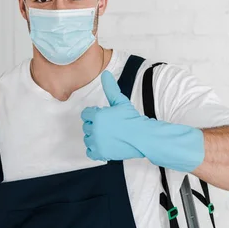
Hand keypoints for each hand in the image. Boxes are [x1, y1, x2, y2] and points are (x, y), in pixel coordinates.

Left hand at [81, 70, 204, 171]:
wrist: (143, 137)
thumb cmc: (132, 118)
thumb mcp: (120, 101)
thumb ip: (110, 88)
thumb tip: (105, 73)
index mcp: (96, 116)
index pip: (86, 114)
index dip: (95, 115)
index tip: (106, 117)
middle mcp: (94, 130)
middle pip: (86, 126)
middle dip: (95, 126)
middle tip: (110, 127)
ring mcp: (96, 143)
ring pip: (87, 139)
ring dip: (95, 137)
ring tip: (108, 136)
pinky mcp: (101, 154)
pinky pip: (90, 152)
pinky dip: (96, 150)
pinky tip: (105, 145)